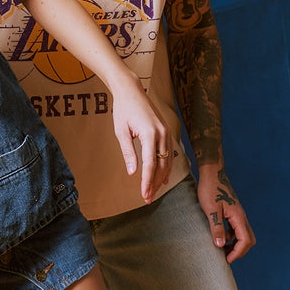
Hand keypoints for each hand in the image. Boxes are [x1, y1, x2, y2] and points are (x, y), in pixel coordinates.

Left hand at [111, 86, 173, 203]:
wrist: (132, 91)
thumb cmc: (123, 110)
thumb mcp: (121, 132)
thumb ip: (128, 152)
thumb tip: (133, 172)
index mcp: (150, 134)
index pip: (150, 164)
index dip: (147, 182)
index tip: (144, 195)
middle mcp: (162, 134)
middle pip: (161, 165)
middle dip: (154, 183)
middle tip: (147, 198)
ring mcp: (167, 132)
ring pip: (167, 160)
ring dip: (161, 177)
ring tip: (153, 191)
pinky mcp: (166, 131)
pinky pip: (169, 153)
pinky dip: (166, 166)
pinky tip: (162, 178)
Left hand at [197, 164, 253, 263]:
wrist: (212, 173)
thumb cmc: (210, 189)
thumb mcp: (211, 210)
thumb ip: (216, 228)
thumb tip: (220, 246)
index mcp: (238, 217)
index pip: (245, 240)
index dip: (237, 253)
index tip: (226, 259)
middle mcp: (241, 216)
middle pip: (248, 239)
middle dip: (239, 251)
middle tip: (225, 257)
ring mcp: (238, 214)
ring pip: (243, 234)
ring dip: (235, 244)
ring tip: (220, 249)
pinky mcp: (233, 212)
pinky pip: (236, 228)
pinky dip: (230, 236)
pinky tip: (219, 236)